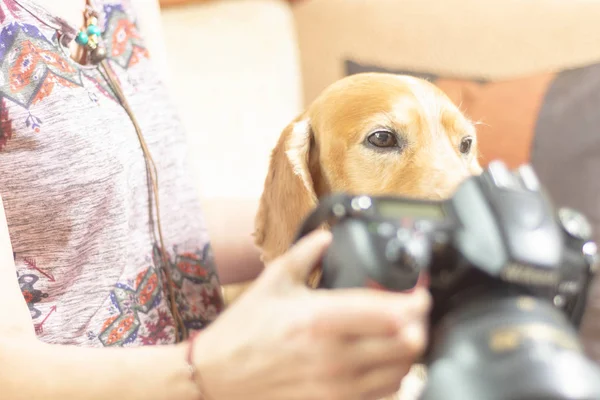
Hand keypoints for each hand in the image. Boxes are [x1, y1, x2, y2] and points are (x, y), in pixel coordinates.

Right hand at [193, 231, 431, 399]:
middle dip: (418, 325)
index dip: (416, 301)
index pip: (391, 313)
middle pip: (406, 344)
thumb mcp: (273, 280)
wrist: (218, 375)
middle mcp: (334, 355)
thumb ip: (305, 252)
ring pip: (401, 371)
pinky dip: (393, 375)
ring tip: (400, 334)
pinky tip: (382, 360)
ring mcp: (337, 385)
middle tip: (413, 312)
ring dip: (408, 351)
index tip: (420, 293)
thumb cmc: (245, 329)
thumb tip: (326, 235)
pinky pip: (383, 393)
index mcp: (321, 318)